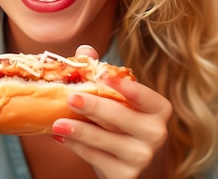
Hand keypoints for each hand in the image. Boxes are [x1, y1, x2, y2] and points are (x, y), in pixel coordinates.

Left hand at [50, 46, 171, 178]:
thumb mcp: (128, 105)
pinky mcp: (126, 176)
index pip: (142, 94)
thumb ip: (108, 77)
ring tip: (57, 123)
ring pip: (103, 138)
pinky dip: (76, 146)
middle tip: (71, 98)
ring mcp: (142, 157)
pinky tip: (62, 137)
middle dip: (93, 106)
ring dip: (77, 130)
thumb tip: (85, 51)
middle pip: (118, 116)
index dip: (123, 86)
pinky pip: (95, 157)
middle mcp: (156, 133)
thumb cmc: (131, 129)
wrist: (145, 172)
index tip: (102, 76)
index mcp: (160, 109)